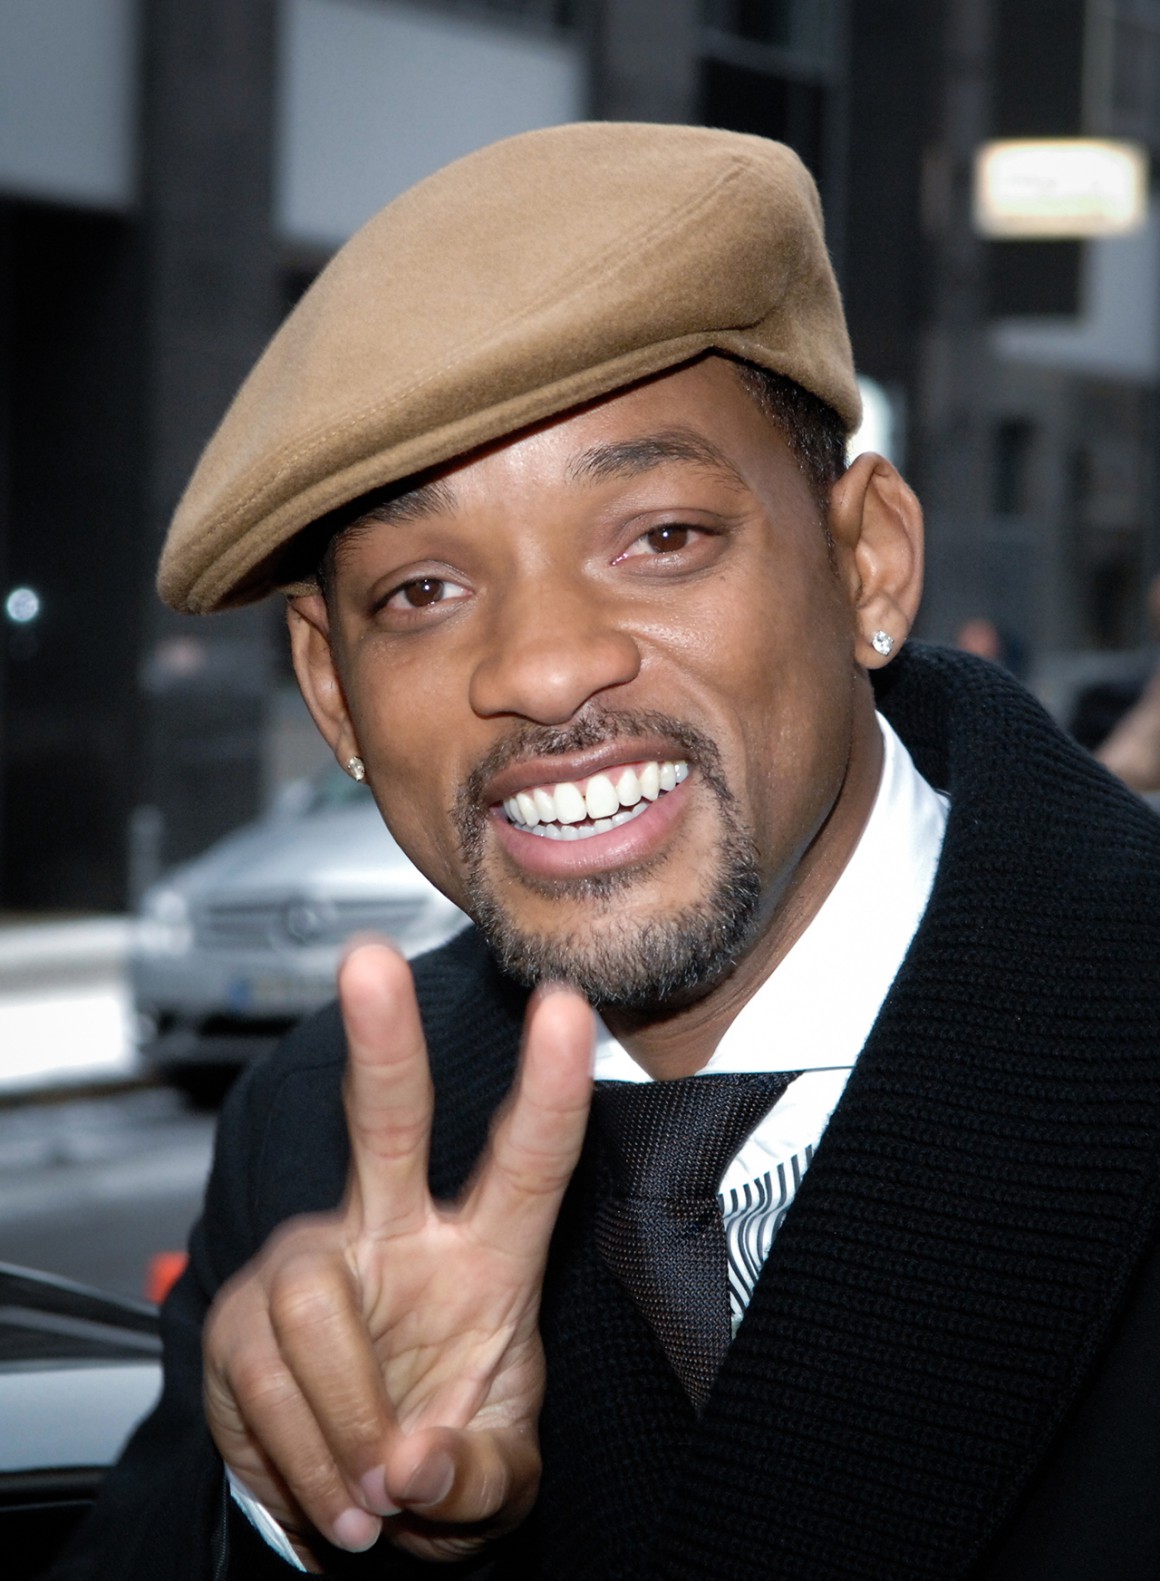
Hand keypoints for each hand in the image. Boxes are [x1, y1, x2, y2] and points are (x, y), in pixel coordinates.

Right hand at [203, 940, 593, 1566]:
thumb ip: (475, 1479)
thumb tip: (415, 1460)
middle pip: (385, 1121)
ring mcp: (313, 1267)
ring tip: (369, 1493)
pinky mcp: (240, 1315)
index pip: (529, 1161)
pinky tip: (326, 1486)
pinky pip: (261, 1372)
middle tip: (369, 962)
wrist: (357, 1506)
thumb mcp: (492, 1484)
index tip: (569, 1006)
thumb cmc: (444, 1455)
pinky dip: (298, 1454)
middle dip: (382, 1041)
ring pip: (313, 1303)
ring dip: (343, 1421)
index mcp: (486, 1257)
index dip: (549, 1087)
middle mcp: (396, 1236)